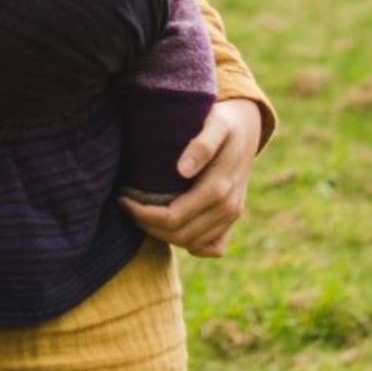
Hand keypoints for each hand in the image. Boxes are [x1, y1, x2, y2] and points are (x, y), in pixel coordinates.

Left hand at [120, 98, 262, 257]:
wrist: (247, 128)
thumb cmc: (224, 122)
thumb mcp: (215, 124)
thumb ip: (202, 144)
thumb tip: (183, 170)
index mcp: (219, 188)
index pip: (173, 217)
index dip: (144, 214)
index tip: (124, 199)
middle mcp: (228, 208)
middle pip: (179, 235)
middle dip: (148, 226)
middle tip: (127, 207)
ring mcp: (232, 216)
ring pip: (191, 244)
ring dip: (163, 235)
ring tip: (141, 214)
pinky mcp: (232, 219)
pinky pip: (211, 248)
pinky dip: (191, 244)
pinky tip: (172, 226)